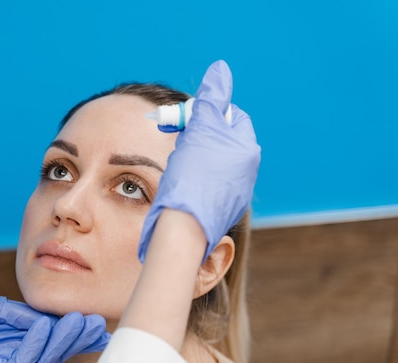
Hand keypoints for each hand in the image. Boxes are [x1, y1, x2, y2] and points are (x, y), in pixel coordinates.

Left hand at [0, 295, 108, 362]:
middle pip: (53, 348)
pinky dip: (35, 345)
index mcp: (15, 339)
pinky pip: (21, 362)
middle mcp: (16, 355)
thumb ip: (15, 314)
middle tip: (97, 324)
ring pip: (42, 357)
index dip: (72, 330)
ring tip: (80, 324)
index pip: (50, 335)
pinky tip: (45, 328)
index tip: (93, 321)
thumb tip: (43, 316)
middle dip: (75, 337)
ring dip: (62, 340)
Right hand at [138, 60, 259, 261]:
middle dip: (198, 137)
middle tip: (179, 142)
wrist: (183, 228)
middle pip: (220, 140)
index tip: (188, 120)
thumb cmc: (192, 177)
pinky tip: (180, 188)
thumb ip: (210, 99)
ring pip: (210, 163)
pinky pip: (205, 185)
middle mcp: (246, 173)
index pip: (232, 117)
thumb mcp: (201, 129)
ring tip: (179, 169)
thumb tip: (221, 70)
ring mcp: (234, 193)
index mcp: (247, 150)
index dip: (208, 114)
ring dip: (192, 159)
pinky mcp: (219, 210)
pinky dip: (192, 181)